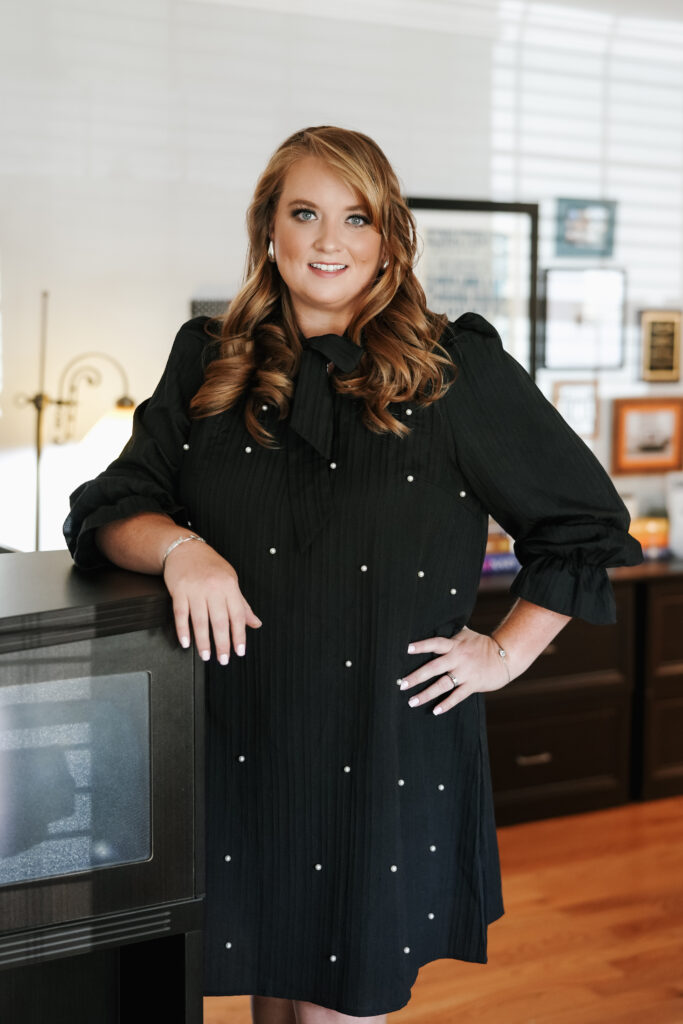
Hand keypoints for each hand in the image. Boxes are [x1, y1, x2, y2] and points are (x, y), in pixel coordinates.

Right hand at [162, 540, 261, 663]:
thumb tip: (255, 623)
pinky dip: (183, 630)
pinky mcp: (179, 591)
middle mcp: (213, 588)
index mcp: (229, 586)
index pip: (238, 615)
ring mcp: (195, 590)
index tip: (239, 651)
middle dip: (222, 643)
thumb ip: (242, 604)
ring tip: (206, 655)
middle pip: (220, 621)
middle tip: (223, 659)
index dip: (239, 635)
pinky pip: (181, 614)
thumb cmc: (209, 564)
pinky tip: (186, 642)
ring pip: (200, 620)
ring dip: (203, 641)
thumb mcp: (230, 580)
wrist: (185, 549)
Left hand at [397, 626, 510, 715]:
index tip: (407, 649)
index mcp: (455, 645)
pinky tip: (435, 711)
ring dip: (426, 694)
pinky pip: (457, 696)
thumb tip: (433, 619)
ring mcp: (465, 673)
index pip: (435, 643)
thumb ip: (450, 631)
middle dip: (417, 677)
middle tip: (402, 684)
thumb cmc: (481, 645)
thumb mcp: (466, 634)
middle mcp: (458, 659)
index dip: (422, 646)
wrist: (505, 657)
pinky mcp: (473, 685)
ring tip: (412, 701)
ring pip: (442, 685)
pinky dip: (446, 704)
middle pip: (434, 668)